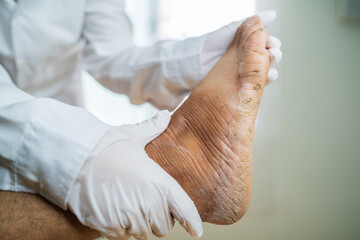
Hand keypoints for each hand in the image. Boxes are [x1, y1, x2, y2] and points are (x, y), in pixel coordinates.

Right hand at [67, 111, 202, 238]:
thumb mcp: (132, 136)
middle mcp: (149, 203)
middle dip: (157, 217)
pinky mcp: (111, 228)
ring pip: (144, 233)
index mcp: (159, 182)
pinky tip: (113, 210)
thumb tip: (165, 114)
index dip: (192, 221)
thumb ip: (152, 128)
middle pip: (163, 226)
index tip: (196, 230)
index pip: (184, 208)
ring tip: (127, 203)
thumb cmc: (106, 146)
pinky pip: (124, 236)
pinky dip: (121, 228)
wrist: (74, 159)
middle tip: (145, 202)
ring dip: (139, 223)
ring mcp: (130, 218)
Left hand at [200, 10, 281, 84]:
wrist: (190, 67)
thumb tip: (272, 15)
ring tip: (271, 67)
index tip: (270, 43)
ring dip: (270, 68)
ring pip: (262, 71)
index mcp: (244, 45)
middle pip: (267, 57)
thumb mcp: (229, 33)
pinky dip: (263, 81)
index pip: (264, 43)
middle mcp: (245, 58)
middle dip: (273, 55)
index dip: (270, 43)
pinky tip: (267, 77)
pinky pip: (254, 85)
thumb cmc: (206, 47)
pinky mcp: (238, 86)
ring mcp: (242, 73)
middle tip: (272, 54)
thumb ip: (249, 25)